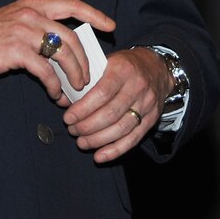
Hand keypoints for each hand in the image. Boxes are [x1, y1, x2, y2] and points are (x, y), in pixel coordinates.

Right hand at [0, 0, 114, 102]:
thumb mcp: (12, 22)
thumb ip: (36, 27)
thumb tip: (63, 47)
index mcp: (31, 4)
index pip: (71, 4)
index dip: (95, 14)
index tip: (111, 26)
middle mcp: (30, 14)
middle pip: (72, 36)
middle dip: (85, 60)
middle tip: (88, 78)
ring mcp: (23, 31)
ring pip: (63, 53)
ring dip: (74, 75)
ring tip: (74, 90)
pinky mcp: (15, 51)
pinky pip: (46, 70)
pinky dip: (55, 85)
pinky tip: (54, 93)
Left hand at [63, 47, 171, 162]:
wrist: (157, 68)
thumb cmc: (124, 65)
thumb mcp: (106, 62)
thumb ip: (85, 81)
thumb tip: (63, 100)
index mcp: (122, 69)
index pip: (101, 93)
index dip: (83, 109)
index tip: (68, 117)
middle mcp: (137, 87)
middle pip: (110, 114)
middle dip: (87, 126)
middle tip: (72, 130)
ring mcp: (147, 104)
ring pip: (121, 129)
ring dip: (98, 140)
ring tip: (81, 142)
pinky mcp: (152, 119)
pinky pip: (133, 139)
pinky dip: (115, 150)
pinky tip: (100, 156)